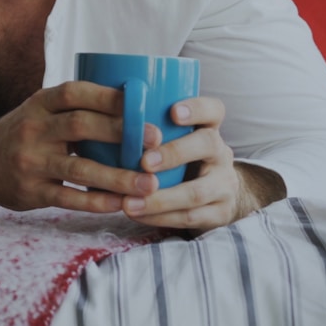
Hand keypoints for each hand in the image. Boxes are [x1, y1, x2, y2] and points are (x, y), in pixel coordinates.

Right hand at [0, 81, 160, 212]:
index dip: (108, 97)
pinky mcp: (30, 191)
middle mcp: (33, 128)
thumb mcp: (40, 111)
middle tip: (157, 142)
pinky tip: (122, 204)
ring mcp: (31, 161)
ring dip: (118, 177)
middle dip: (122, 133)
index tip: (142, 103)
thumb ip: (76, 108)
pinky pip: (68, 198)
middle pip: (81, 126)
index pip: (75, 93)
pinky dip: (98, 202)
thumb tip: (136, 106)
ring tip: (150, 184)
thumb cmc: (23, 134)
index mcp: (40, 103)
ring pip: (80, 168)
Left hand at [121, 96, 286, 232]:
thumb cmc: (177, 160)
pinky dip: (159, 217)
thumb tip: (100, 117)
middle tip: (143, 162)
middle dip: (173, 153)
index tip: (173, 112)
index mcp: (208, 128)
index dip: (196, 108)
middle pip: (207, 144)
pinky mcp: (221, 212)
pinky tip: (136, 215)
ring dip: (160, 198)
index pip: (213, 110)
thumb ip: (148, 131)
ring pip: (197, 191)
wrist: (213, 197)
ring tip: (129, 203)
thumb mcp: (170, 140)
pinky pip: (190, 217)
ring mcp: (224, 184)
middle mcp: (221, 153)